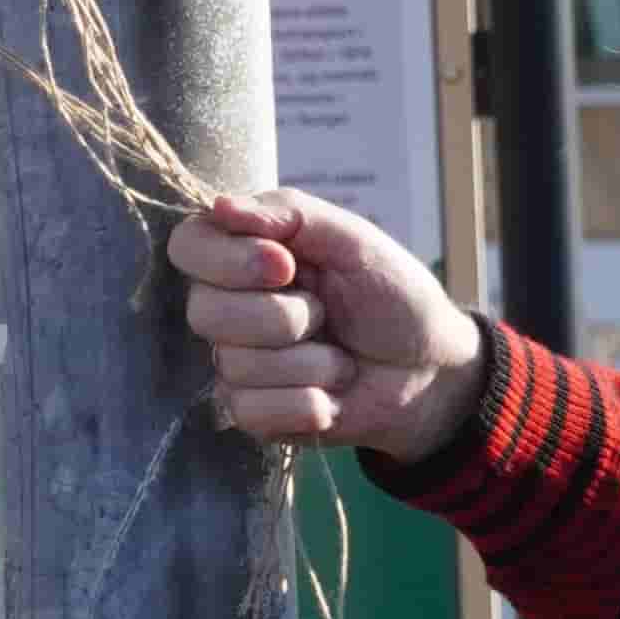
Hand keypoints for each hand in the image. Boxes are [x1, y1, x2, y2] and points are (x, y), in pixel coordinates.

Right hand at [167, 190, 482, 465]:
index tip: (285, 265)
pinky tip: (332, 394)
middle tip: (325, 313)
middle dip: (280, 317)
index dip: (228, 260)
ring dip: (309, 362)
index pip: (188, 246)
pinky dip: (308, 401)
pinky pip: (252, 410)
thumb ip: (291, 214)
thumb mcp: (353, 240)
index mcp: (246, 253)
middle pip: (203, 312)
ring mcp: (237, 362)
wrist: (431, 368)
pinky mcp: (253, 411)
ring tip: (340, 357)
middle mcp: (230, 305)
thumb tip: (220, 206)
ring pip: (234, 364)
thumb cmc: (392, 295)